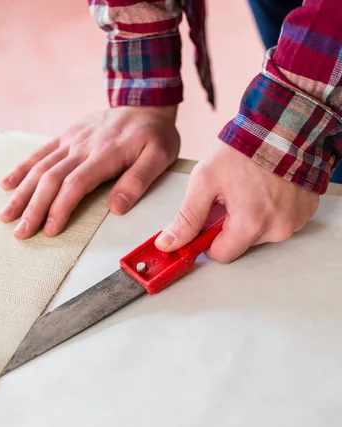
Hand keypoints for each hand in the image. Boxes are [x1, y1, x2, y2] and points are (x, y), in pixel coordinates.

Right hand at [0, 106, 179, 238]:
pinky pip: (40, 152)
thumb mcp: (158, 156)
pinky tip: (7, 184)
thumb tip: (116, 208)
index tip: (49, 230)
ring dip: (21, 193)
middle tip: (21, 232)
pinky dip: (21, 168)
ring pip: (40, 167)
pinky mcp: (66, 135)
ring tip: (7, 215)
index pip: (75, 185)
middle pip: (50, 179)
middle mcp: (82, 146)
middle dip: (33, 208)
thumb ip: (138, 181)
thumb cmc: (154, 134)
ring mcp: (71, 140)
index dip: (59, 209)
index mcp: (104, 155)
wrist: (145, 99)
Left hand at [155, 140, 318, 262]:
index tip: (209, 219)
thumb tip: (169, 244)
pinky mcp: (306, 211)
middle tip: (232, 195)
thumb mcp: (205, 180)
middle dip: (232, 224)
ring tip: (253, 186)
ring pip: (262, 232)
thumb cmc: (245, 147)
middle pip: (242, 243)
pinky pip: (283, 219)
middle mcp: (277, 229)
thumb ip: (187, 217)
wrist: (284, 122)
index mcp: (250, 225)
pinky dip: (274, 208)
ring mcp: (295, 220)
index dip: (209, 238)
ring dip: (254, 216)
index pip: (221, 254)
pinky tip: (271, 186)